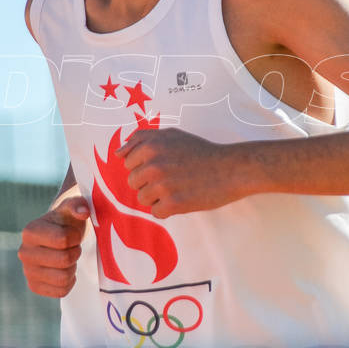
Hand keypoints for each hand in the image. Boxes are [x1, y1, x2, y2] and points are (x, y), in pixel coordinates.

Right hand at [17, 195, 89, 296]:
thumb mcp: (72, 208)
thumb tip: (83, 211)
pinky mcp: (34, 286)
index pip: (63, 240)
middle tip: (73, 247)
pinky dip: (69, 282)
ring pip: (63, 278)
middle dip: (75, 253)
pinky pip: (60, 291)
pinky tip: (65, 270)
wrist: (59, 237)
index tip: (73, 234)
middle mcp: (24, 252)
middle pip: (64, 260)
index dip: (76, 237)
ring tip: (68, 258)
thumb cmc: (67, 221)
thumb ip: (78, 205)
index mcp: (30, 231)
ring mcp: (27, 271)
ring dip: (72, 268)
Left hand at [117, 128, 246, 218]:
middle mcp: (154, 164)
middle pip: (133, 182)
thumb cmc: (200, 152)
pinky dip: (168, 210)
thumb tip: (118, 153)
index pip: (128, 163)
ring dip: (158, 197)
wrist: (230, 169)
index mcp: (152, 146)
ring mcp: (163, 185)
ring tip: (177, 188)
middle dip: (149, 182)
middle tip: (172, 177)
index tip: (163, 165)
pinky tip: (183, 198)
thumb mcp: (171, 135)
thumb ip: (142, 139)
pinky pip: (156, 212)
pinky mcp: (173, 204)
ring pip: (143, 198)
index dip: (145, 166)